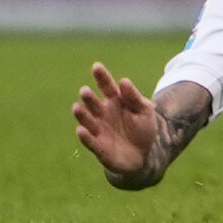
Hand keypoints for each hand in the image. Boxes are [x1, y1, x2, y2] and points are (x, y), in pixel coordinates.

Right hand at [73, 62, 156, 179]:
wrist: (144, 156)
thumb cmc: (143, 129)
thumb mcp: (145, 111)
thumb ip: (134, 97)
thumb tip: (124, 81)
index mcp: (116, 102)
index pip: (107, 87)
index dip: (102, 77)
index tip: (96, 66)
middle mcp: (104, 114)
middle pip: (94, 103)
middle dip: (89, 98)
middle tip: (85, 91)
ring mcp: (100, 130)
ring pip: (88, 121)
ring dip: (82, 115)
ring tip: (77, 107)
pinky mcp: (99, 148)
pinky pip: (91, 141)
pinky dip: (85, 136)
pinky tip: (81, 130)